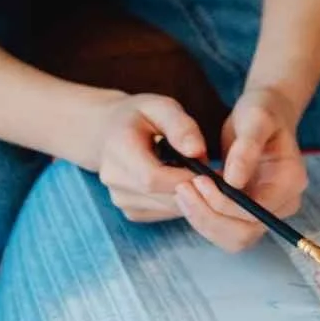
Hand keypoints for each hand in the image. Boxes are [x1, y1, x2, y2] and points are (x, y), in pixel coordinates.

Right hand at [93, 92, 206, 222]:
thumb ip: (180, 126)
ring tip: (196, 173)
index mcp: (119, 149)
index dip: (185, 177)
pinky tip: (181, 182)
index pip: (152, 177)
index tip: (210, 168)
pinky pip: (164, 213)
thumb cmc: (140, 116)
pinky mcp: (130, 210)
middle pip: (163, 197)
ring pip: (167, 208)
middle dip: (194, 187)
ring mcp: (120, 198)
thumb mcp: (160, 107)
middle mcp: (114, 179)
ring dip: (190, 196)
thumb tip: (197, 152)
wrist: (108, 132)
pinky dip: (180, 202)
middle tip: (212, 171)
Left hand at [173, 85, 307, 253]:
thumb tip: (233, 181)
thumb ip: (247, 148)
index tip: (198, 180)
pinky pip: (224, 229)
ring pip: (232, 238)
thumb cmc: (262, 112)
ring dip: (203, 220)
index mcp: (291, 181)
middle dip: (209, 216)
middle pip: (244, 233)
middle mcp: (284, 204)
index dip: (224, 203)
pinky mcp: (248, 214)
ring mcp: (267, 212)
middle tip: (183, 189)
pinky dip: (203, 217)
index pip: (256, 211)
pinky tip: (189, 195)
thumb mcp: (256, 119)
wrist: (264, 115)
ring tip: (182, 192)